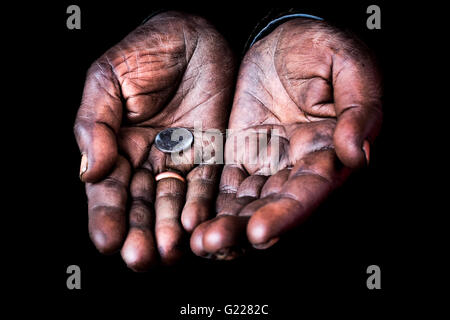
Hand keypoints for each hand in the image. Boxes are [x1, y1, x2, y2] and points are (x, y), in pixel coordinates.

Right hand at [74, 11, 234, 269]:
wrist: (195, 33)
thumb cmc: (147, 49)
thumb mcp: (109, 78)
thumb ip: (95, 122)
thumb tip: (88, 171)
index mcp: (116, 144)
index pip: (108, 189)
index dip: (107, 216)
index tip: (107, 241)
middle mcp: (147, 158)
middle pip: (140, 205)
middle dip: (138, 232)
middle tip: (139, 258)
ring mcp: (179, 158)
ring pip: (171, 202)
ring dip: (167, 229)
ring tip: (167, 251)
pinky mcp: (210, 153)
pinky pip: (204, 185)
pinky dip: (198, 206)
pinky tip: (193, 226)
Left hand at [190, 18, 381, 258]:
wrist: (285, 38)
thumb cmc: (324, 48)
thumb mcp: (349, 67)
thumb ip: (359, 110)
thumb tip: (356, 154)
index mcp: (327, 152)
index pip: (309, 193)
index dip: (287, 215)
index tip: (260, 232)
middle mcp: (295, 167)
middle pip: (270, 208)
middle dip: (242, 230)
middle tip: (210, 245)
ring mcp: (265, 162)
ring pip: (243, 203)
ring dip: (221, 224)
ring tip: (197, 242)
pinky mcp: (238, 153)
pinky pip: (222, 183)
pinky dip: (208, 203)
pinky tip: (189, 219)